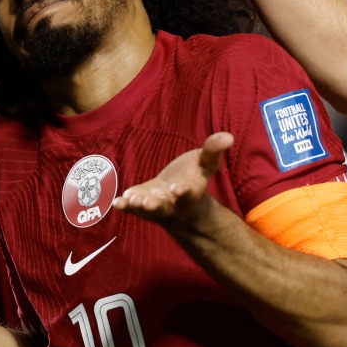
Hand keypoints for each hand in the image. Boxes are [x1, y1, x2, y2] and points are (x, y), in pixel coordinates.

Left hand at [114, 132, 232, 224]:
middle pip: (164, 207)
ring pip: (147, 209)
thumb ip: (213, 150)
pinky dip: (124, 206)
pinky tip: (117, 203)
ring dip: (140, 206)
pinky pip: (131, 207)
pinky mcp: (140, 204)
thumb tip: (228, 136)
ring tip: (132, 200)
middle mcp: (172, 203)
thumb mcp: (205, 163)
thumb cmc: (193, 177)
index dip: (183, 192)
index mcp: (189, 193)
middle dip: (156, 205)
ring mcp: (154, 206)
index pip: (187, 193)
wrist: (180, 198)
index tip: (177, 189)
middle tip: (148, 202)